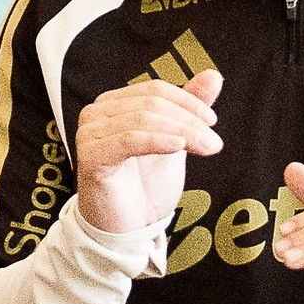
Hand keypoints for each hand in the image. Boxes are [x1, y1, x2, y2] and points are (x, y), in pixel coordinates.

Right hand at [75, 69, 223, 232]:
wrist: (127, 228)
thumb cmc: (145, 186)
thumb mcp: (175, 142)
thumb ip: (190, 109)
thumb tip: (213, 75)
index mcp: (114, 104)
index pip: (154, 90)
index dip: (187, 101)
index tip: (211, 121)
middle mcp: (96, 113)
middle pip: (150, 103)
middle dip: (187, 121)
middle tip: (212, 141)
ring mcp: (89, 134)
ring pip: (142, 119)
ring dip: (180, 132)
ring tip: (204, 148)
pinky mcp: (90, 157)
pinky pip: (128, 140)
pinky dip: (157, 140)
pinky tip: (178, 148)